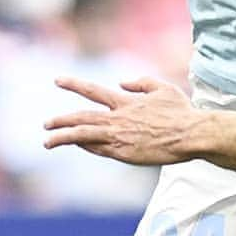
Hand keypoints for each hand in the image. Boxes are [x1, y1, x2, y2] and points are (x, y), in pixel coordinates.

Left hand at [43, 75, 195, 164]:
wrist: (190, 135)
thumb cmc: (180, 112)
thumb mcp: (162, 88)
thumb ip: (140, 82)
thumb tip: (121, 82)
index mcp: (125, 102)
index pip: (93, 91)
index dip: (73, 84)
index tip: (57, 80)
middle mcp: (118, 119)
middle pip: (81, 117)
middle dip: (61, 120)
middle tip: (45, 123)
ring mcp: (119, 137)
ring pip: (84, 136)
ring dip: (63, 138)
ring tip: (47, 141)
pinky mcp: (124, 154)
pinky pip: (99, 150)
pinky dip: (85, 147)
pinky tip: (75, 146)